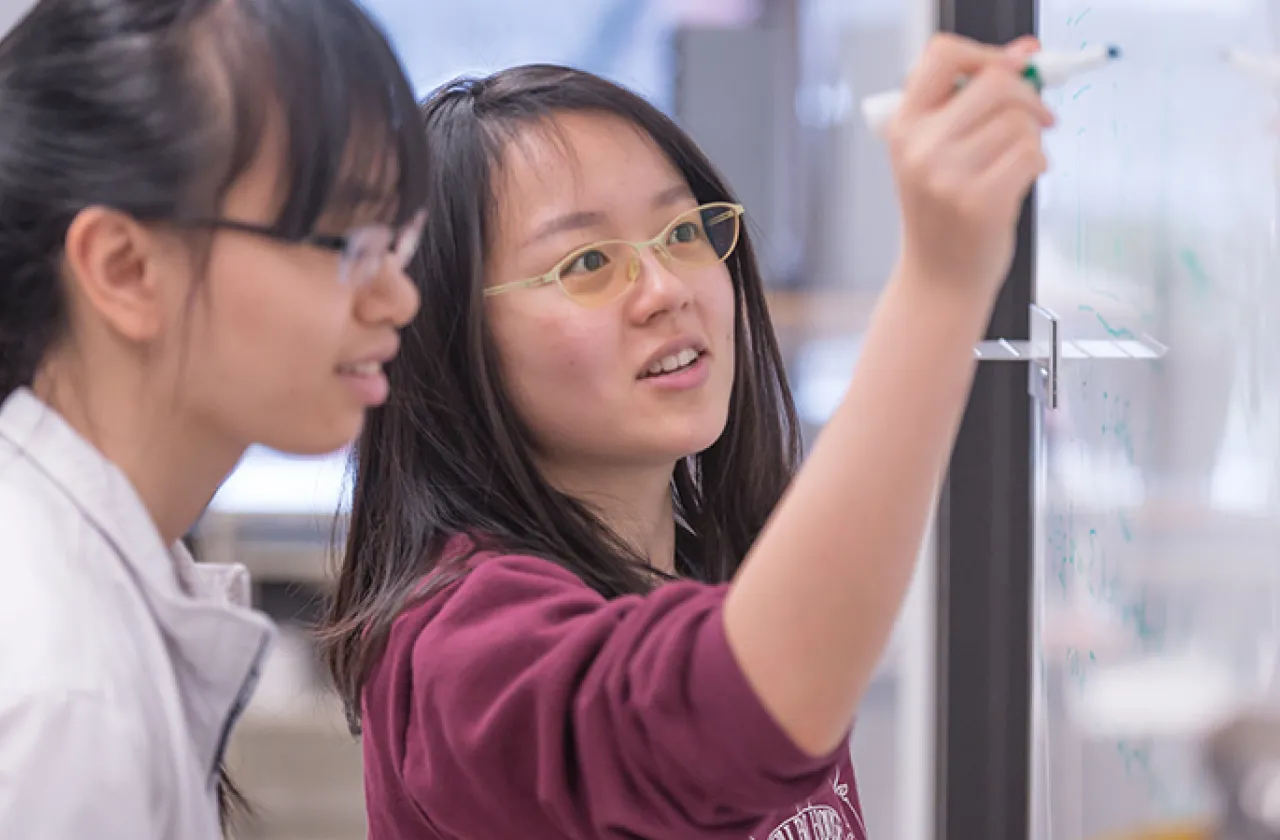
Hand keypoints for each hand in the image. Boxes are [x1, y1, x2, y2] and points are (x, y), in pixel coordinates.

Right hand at [888, 34, 1052, 298]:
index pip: (943, 55)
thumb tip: (1025, 52)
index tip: (1009, 68)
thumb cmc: (943, 213)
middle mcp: (920, 148)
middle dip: (1028, 95)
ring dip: (1032, 137)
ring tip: (1016, 162)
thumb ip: (973, 101)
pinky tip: (1021, 181)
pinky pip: (1031, 154)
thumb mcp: (936, 152)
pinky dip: (1037, 164)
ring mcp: (948, 176)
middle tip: (1038, 116)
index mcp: (904, 127)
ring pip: (1019, 121)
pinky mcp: (981, 202)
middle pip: (996, 83)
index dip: (984, 53)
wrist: (938, 280)